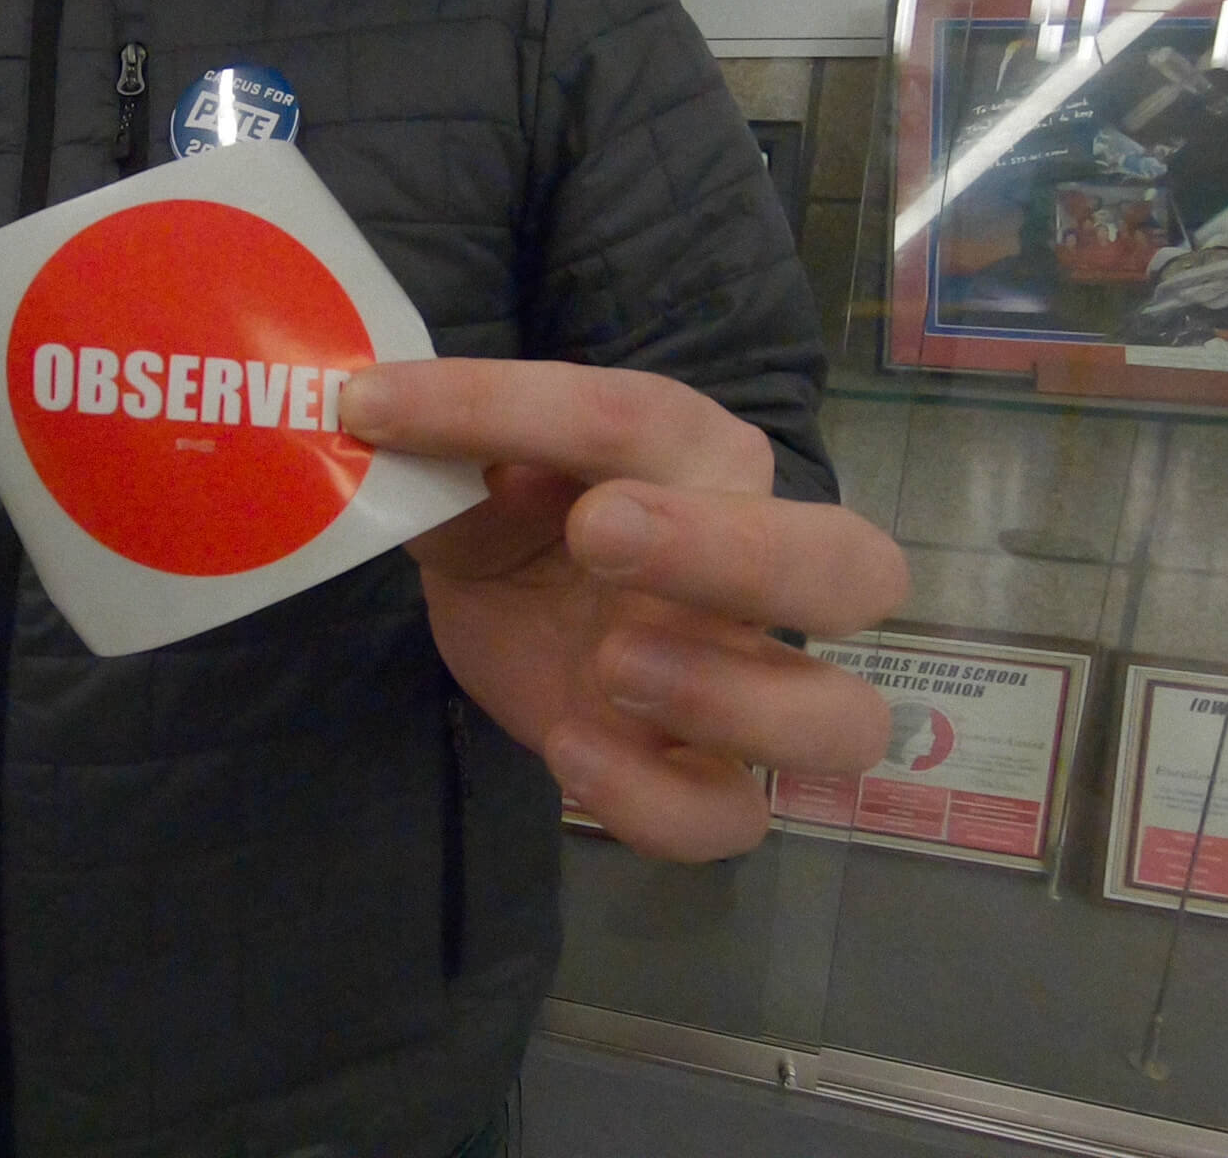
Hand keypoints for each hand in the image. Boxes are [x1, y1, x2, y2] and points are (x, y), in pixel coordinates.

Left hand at [339, 360, 906, 862]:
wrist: (511, 603)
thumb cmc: (515, 512)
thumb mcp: (465, 470)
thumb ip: (447, 450)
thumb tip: (386, 416)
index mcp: (693, 456)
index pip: (630, 418)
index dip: (507, 407)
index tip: (383, 407)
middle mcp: (755, 563)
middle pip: (844, 565)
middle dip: (733, 550)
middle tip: (602, 532)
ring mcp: (745, 682)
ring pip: (839, 718)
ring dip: (732, 695)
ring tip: (609, 667)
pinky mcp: (703, 777)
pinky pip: (731, 819)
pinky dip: (656, 802)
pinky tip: (570, 751)